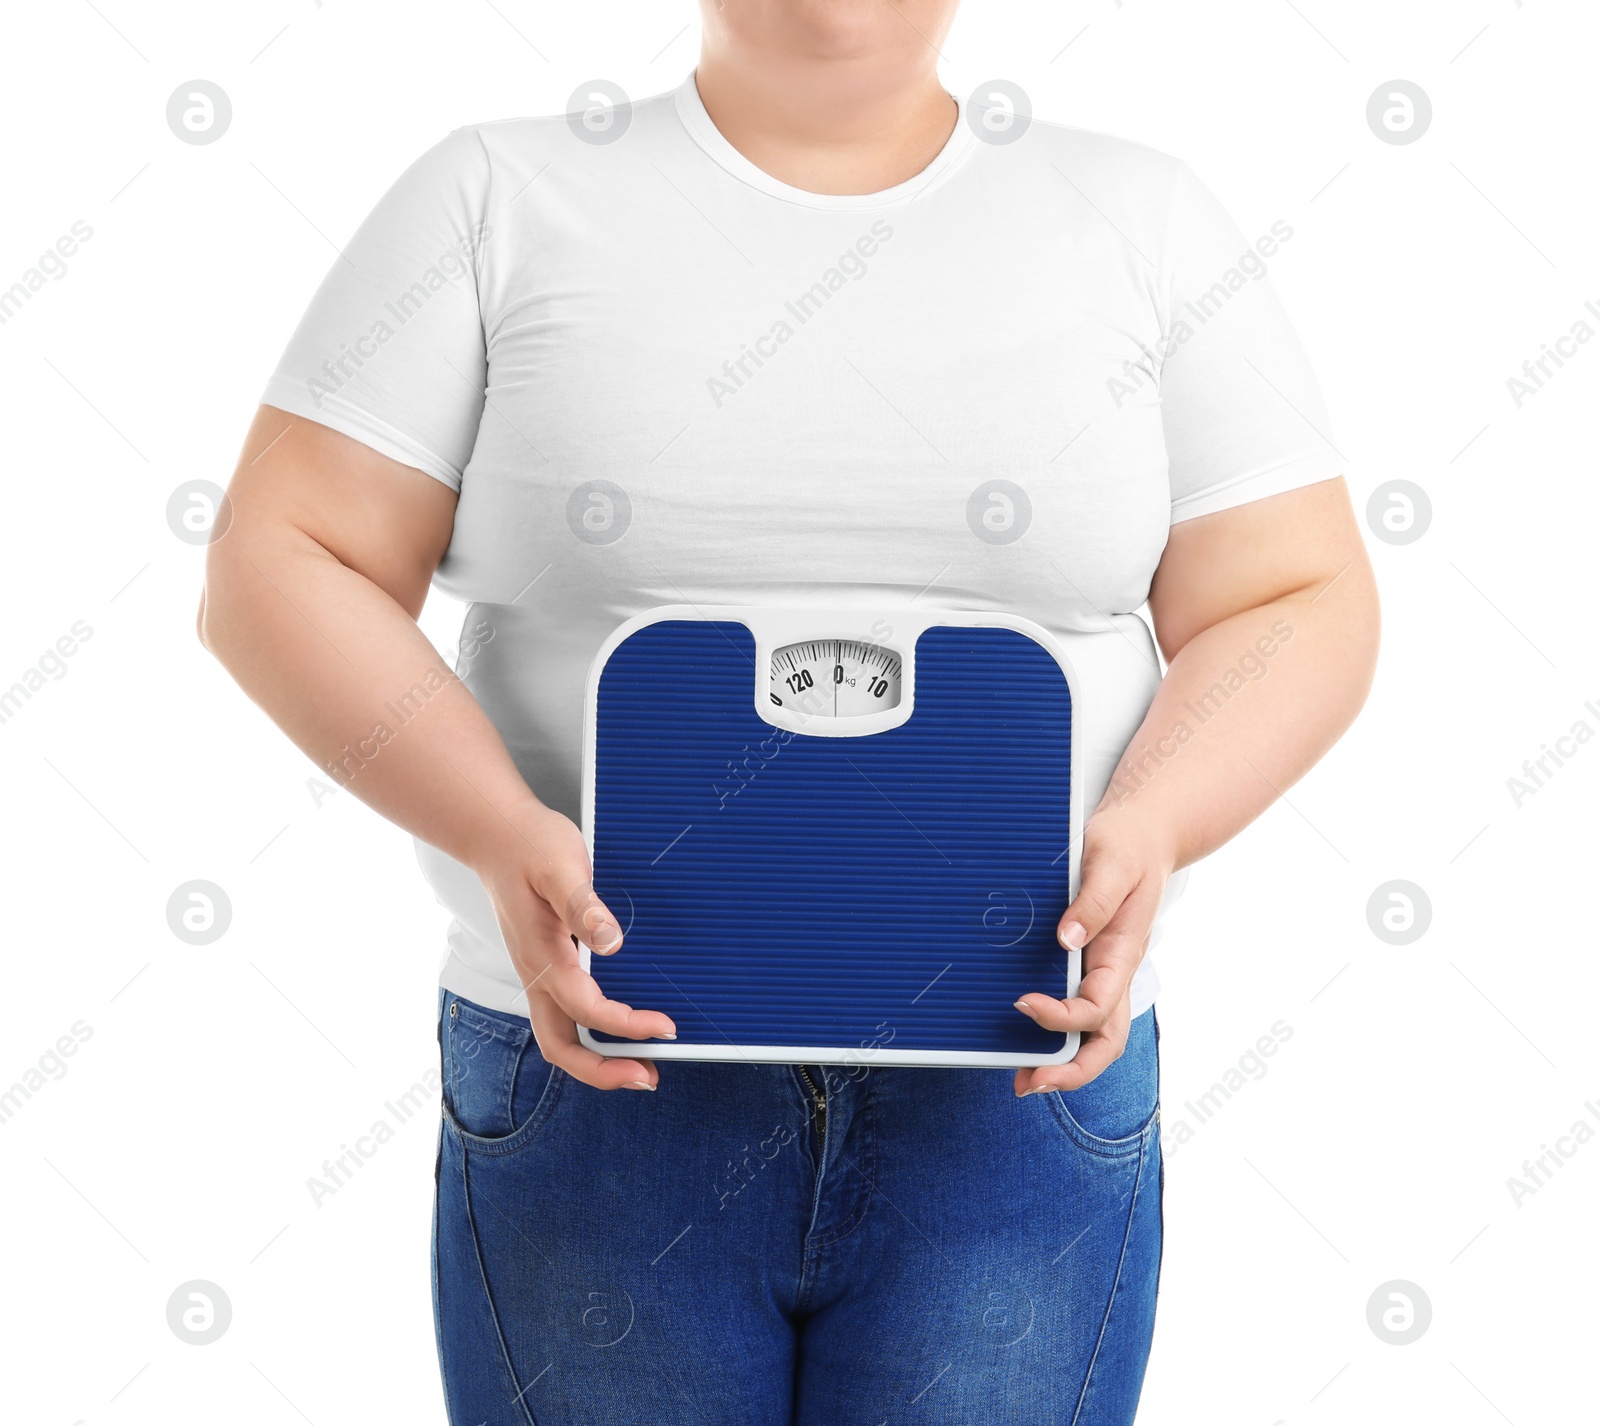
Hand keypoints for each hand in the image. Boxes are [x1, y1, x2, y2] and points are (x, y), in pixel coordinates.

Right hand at [472, 802, 675, 1090]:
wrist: (496, 834)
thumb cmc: (529, 846)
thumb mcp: (559, 866)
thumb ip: (582, 905)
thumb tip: (610, 942)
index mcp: (541, 956)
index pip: (587, 1010)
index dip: (627, 1026)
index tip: (666, 1027)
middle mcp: (537, 973)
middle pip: (562, 1048)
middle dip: (603, 1071)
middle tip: (648, 1076)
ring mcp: (538, 973)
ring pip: (561, 1037)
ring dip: (597, 1059)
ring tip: (640, 1064)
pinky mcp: (546, 964)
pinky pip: (565, 1014)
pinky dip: (592, 1033)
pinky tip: (620, 1024)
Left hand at [1012, 809, 1173, 1097]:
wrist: (1143, 834)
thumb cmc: (1128, 846)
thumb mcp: (1113, 863)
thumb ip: (1093, 901)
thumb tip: (1067, 940)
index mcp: (1121, 953)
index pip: (1097, 1006)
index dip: (1060, 1017)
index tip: (1022, 1003)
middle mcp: (1114, 972)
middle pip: (1104, 1042)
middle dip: (1070, 1070)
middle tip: (1028, 1082)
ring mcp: (1104, 973)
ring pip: (1094, 1036)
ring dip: (1064, 1063)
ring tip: (1023, 1079)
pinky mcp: (1089, 965)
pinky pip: (1079, 1013)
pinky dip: (1057, 1035)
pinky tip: (1024, 1038)